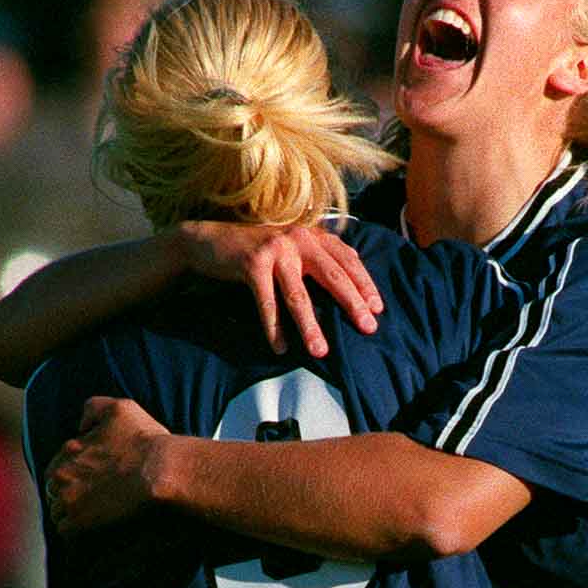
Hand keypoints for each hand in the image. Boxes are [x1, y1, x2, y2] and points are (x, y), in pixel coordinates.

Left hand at [44, 396, 168, 534]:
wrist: (162, 471)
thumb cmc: (146, 440)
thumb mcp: (120, 408)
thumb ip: (93, 408)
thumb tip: (80, 424)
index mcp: (69, 450)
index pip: (59, 466)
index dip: (75, 474)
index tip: (92, 480)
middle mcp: (62, 474)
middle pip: (55, 490)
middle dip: (69, 494)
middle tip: (93, 500)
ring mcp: (68, 500)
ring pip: (58, 512)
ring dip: (72, 514)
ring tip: (94, 518)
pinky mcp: (79, 523)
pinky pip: (66, 532)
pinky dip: (77, 533)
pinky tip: (94, 531)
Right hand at [174, 220, 382, 357]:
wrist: (210, 240)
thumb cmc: (258, 251)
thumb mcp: (293, 247)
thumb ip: (320, 256)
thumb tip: (356, 277)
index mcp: (312, 236)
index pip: (348, 260)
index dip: (365, 284)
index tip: (378, 309)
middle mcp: (298, 239)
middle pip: (333, 275)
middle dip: (352, 304)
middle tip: (368, 328)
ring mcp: (275, 250)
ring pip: (298, 295)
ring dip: (311, 327)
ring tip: (321, 351)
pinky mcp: (252, 264)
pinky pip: (267, 303)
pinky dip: (273, 328)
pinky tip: (281, 348)